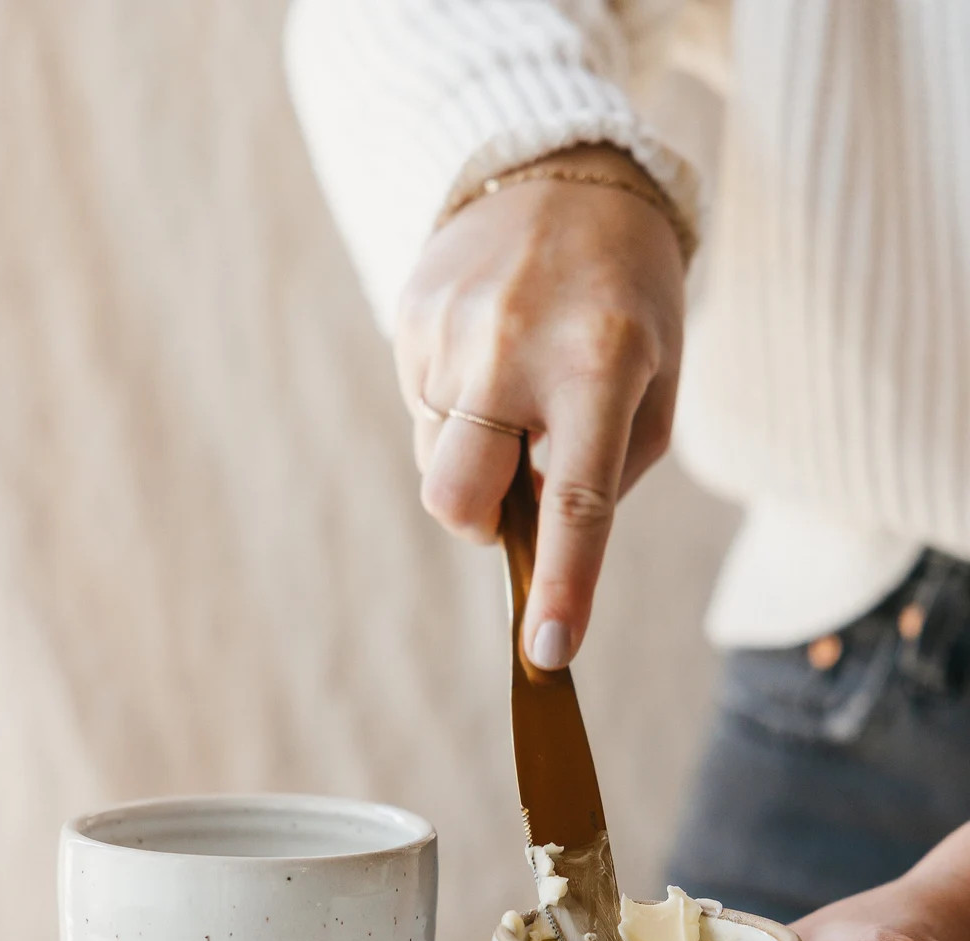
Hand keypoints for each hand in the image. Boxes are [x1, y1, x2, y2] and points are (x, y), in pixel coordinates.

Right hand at [395, 145, 684, 668]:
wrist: (565, 166)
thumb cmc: (629, 293)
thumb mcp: (655, 378)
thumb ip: (606, 469)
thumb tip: (535, 534)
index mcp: (597, 365)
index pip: (573, 502)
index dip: (560, 585)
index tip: (547, 649)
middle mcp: (511, 347)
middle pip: (455, 497)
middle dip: (478, 523)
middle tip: (514, 492)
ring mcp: (449, 329)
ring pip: (436, 457)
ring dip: (475, 452)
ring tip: (514, 384)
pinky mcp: (409, 315)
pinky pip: (421, 407)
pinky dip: (455, 406)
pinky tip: (488, 353)